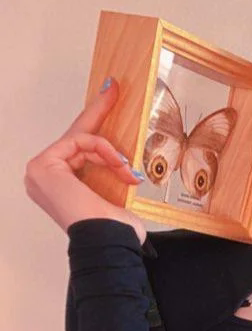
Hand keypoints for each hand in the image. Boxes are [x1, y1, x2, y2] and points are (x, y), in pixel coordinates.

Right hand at [24, 77, 146, 243]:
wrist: (107, 240)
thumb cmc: (113, 231)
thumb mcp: (118, 201)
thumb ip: (115, 183)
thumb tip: (131, 174)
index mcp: (62, 188)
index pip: (78, 151)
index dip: (94, 128)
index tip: (108, 101)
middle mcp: (46, 179)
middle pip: (75, 138)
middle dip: (97, 113)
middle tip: (114, 90)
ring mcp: (41, 171)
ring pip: (81, 140)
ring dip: (111, 153)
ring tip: (127, 171)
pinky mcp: (44, 164)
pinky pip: (80, 142)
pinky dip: (104, 152)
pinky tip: (119, 166)